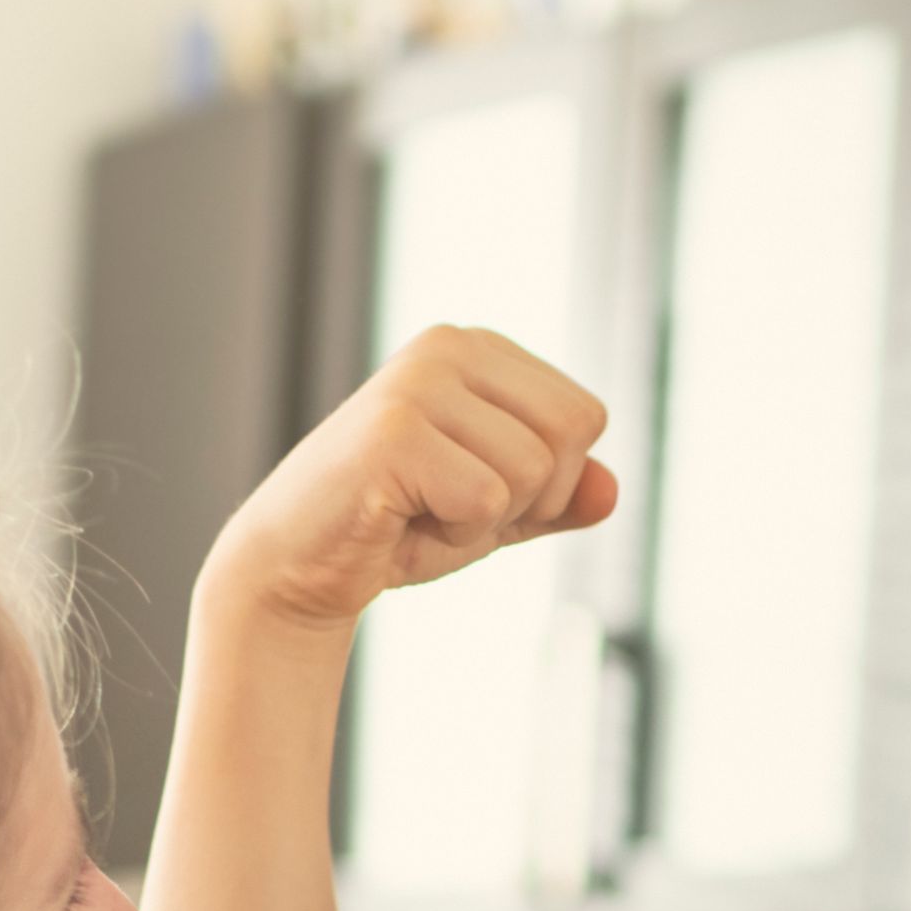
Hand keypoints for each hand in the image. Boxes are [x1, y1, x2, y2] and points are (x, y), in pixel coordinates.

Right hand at [204, 326, 617, 637]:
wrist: (299, 565)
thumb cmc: (397, 528)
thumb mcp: (497, 511)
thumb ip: (559, 497)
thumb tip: (611, 489)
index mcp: (477, 348)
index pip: (584, 415)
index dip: (552, 481)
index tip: (478, 489)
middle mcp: (448, 346)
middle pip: (571, 432)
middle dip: (530, 497)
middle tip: (454, 506)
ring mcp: (417, 382)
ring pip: (532, 470)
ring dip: (485, 520)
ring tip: (422, 509)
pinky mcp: (393, 432)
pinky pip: (486, 502)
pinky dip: (456, 534)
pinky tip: (400, 519)